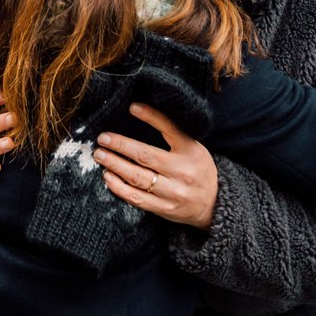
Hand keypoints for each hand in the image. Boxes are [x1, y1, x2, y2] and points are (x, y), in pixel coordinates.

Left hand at [93, 103, 217, 230]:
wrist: (215, 204)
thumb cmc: (197, 169)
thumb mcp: (193, 148)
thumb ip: (172, 135)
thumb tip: (140, 113)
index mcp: (190, 151)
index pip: (170, 129)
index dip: (151, 116)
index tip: (132, 107)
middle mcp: (182, 171)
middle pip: (146, 156)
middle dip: (120, 145)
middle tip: (102, 138)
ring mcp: (173, 192)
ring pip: (138, 178)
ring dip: (115, 165)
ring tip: (100, 155)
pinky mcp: (164, 209)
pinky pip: (137, 198)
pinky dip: (119, 187)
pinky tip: (108, 177)